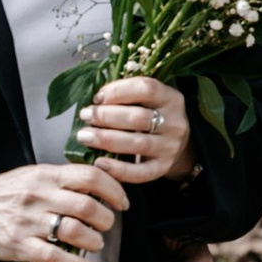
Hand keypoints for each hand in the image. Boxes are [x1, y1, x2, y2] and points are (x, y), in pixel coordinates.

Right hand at [0, 156, 127, 261]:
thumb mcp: (29, 176)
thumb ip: (60, 181)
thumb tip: (96, 188)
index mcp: (44, 175)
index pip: (90, 176)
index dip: (113, 189)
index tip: (121, 201)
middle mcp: (38, 196)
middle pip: (88, 206)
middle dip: (106, 219)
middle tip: (106, 225)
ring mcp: (28, 222)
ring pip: (75, 232)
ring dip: (93, 242)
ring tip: (94, 244)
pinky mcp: (19, 246)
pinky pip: (55, 258)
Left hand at [78, 74, 192, 185]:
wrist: (177, 146)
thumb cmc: (151, 117)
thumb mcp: (148, 100)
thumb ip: (126, 95)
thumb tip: (95, 101)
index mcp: (170, 98)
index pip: (146, 88)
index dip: (118, 91)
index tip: (97, 97)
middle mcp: (174, 123)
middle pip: (138, 117)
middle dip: (106, 116)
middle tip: (85, 116)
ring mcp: (170, 147)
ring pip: (138, 144)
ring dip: (106, 140)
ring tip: (85, 136)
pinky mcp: (162, 168)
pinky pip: (140, 172)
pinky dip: (118, 169)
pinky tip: (99, 163)